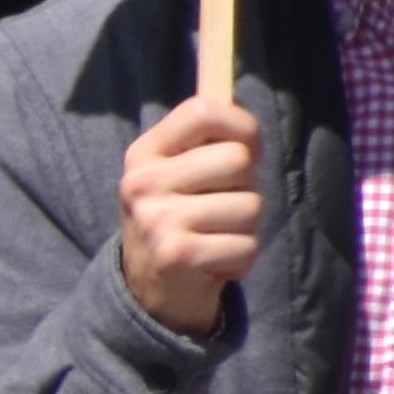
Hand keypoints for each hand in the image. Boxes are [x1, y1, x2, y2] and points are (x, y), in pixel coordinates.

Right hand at [116, 92, 265, 337]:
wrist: (148, 290)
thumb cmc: (177, 219)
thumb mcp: (175, 173)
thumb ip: (204, 140)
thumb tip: (240, 103)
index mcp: (144, 153)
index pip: (203, 110)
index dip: (242, 125)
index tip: (247, 150)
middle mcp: (143, 182)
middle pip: (237, 160)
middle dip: (247, 186)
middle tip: (223, 207)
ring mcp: (157, 219)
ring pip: (250, 206)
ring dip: (247, 227)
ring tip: (217, 237)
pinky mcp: (178, 255)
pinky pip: (246, 245)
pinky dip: (241, 259)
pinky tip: (215, 261)